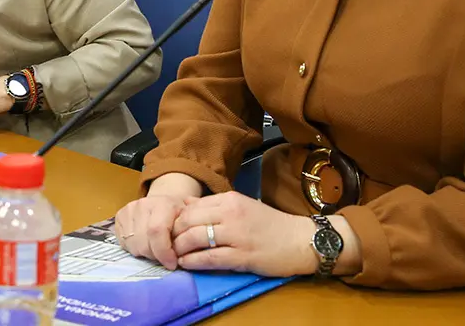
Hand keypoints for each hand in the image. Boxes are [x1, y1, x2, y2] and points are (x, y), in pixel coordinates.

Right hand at [114, 193, 189, 269]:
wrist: (162, 203)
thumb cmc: (179, 216)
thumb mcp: (191, 222)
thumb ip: (190, 235)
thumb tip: (186, 253)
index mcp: (164, 203)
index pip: (156, 231)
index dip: (163, 252)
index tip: (172, 264)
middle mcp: (143, 204)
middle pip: (143, 243)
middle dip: (155, 257)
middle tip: (165, 257)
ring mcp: (129, 209)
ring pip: (133, 245)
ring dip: (145, 254)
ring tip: (155, 248)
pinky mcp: (119, 216)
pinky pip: (124, 243)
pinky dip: (134, 249)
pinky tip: (144, 243)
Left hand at [170, 191, 316, 277]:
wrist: (299, 240)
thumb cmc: (270, 224)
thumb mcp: (241, 206)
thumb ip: (214, 206)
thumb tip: (184, 206)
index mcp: (228, 199)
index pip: (190, 206)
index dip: (174, 218)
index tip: (167, 228)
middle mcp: (230, 213)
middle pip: (187, 221)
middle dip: (171, 233)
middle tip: (165, 243)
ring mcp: (236, 235)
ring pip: (194, 239)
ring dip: (178, 248)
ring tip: (172, 255)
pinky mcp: (242, 256)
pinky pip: (209, 258)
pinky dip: (193, 262)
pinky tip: (185, 264)